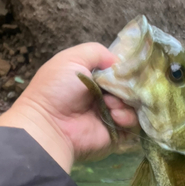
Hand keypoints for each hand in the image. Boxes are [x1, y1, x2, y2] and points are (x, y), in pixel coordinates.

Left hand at [0, 43, 138, 171]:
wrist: (50, 123)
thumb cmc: (58, 89)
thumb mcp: (72, 58)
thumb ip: (97, 52)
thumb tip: (119, 63)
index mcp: (94, 78)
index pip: (119, 71)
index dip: (126, 70)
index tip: (128, 70)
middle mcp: (104, 95)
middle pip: (130, 88)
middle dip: (126, 87)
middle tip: (114, 90)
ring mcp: (111, 114)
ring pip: (134, 105)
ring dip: (125, 102)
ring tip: (110, 104)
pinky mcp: (116, 132)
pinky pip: (133, 124)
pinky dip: (127, 118)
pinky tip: (115, 116)